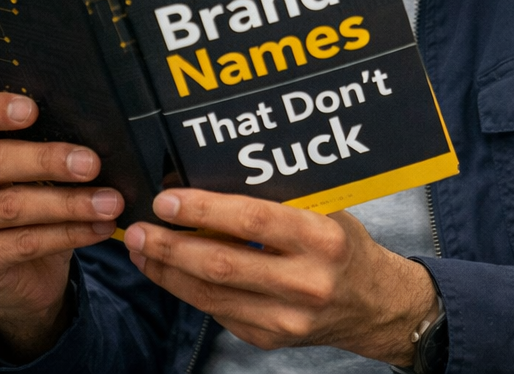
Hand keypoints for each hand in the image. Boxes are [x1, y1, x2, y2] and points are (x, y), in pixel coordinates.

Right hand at [0, 92, 122, 361]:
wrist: (22, 269)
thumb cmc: (30, 194)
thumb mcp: (32, 165)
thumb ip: (44, 141)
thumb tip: (95, 128)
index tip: (32, 109)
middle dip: (48, 161)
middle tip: (92, 163)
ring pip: (12, 206)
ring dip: (69, 203)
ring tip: (111, 202)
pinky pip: (24, 243)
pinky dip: (69, 234)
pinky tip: (100, 227)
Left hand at [123, 189, 436, 365]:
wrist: (376, 304)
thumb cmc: (343, 242)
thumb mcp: (326, 207)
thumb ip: (279, 194)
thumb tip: (212, 173)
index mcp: (321, 237)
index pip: (252, 220)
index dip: (204, 210)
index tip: (167, 200)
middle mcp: (305, 282)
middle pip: (222, 264)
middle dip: (171, 246)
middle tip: (138, 227)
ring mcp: (286, 318)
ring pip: (211, 295)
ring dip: (168, 271)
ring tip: (140, 248)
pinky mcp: (270, 339)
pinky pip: (218, 312)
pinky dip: (187, 290)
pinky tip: (168, 271)